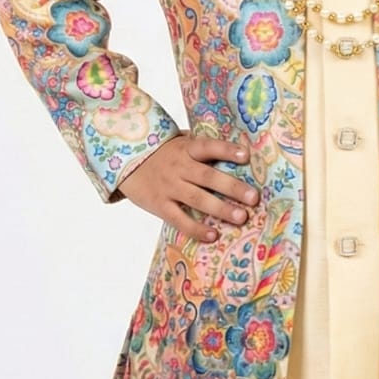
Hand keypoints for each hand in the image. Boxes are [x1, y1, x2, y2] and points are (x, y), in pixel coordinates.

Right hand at [116, 130, 259, 241]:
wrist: (125, 161)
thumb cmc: (162, 152)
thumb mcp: (179, 142)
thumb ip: (201, 147)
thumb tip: (238, 151)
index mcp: (186, 148)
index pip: (208, 147)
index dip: (226, 150)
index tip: (246, 156)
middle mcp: (179, 167)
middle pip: (208, 177)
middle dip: (232, 187)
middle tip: (253, 198)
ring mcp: (169, 187)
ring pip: (197, 199)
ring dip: (220, 209)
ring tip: (241, 217)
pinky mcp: (160, 205)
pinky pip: (179, 219)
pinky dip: (196, 229)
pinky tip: (213, 235)